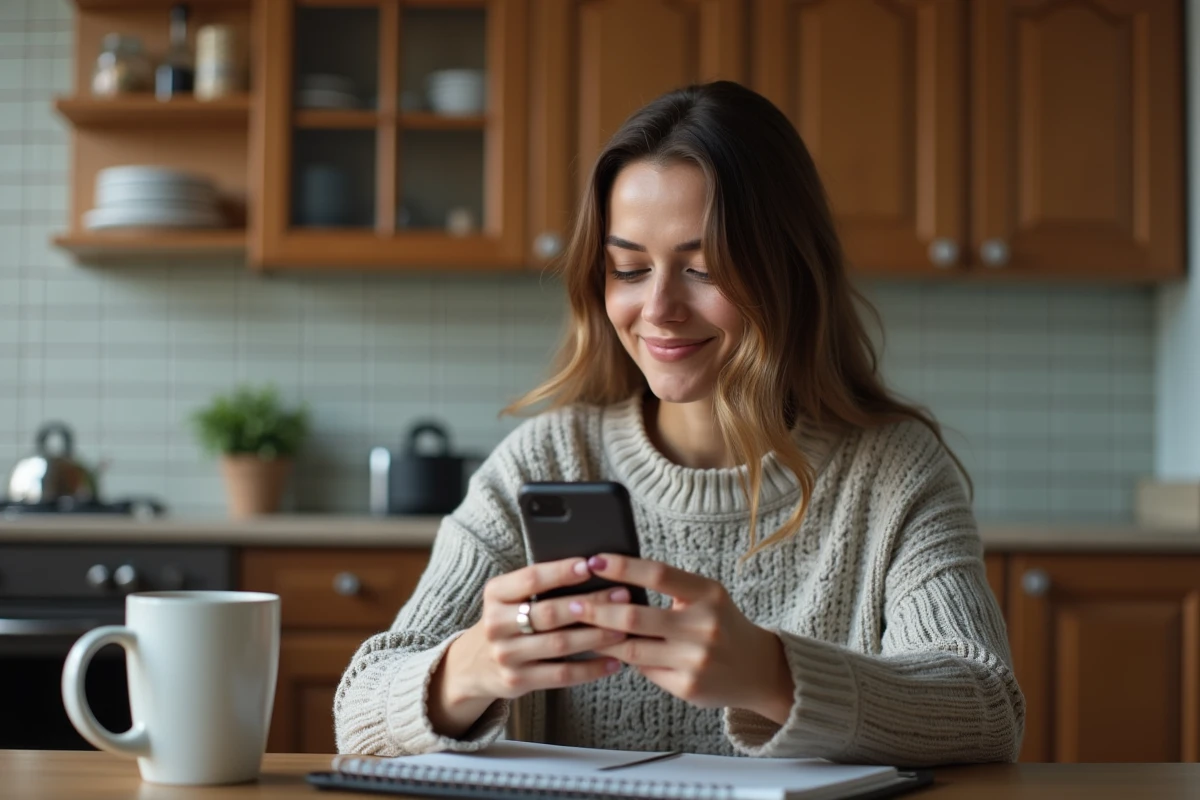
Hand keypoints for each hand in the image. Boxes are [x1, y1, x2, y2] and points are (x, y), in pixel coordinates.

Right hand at [429, 558, 625, 737]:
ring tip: (624, 629)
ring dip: (596, 636)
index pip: (531, 578)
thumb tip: (593, 571)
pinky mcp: (517, 681)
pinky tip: (613, 662)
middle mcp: (496, 624)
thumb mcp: (509, 597)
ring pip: (559, 645)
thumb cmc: (507, 620)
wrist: (473, 664)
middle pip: (550, 613)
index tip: (590, 565)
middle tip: (622, 596)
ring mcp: (506, 655)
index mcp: (495, 594)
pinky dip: (590, 668)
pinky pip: (561, 674)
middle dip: (590, 604)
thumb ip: (540, 585)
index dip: (561, 572)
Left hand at [577, 554, 794, 725]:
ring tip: (577, 629)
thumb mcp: (705, 597)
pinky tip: (603, 652)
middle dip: (596, 609)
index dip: (622, 566)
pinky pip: (643, 670)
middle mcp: (704, 625)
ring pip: (632, 648)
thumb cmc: (721, 624)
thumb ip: (669, 589)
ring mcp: (695, 659)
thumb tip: (613, 581)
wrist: (758, 669)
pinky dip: (621, 660)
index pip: (657, 574)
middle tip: (569, 603)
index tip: (593, 561)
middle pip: (636, 615)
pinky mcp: (687, 686)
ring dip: (600, 638)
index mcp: (708, 593)